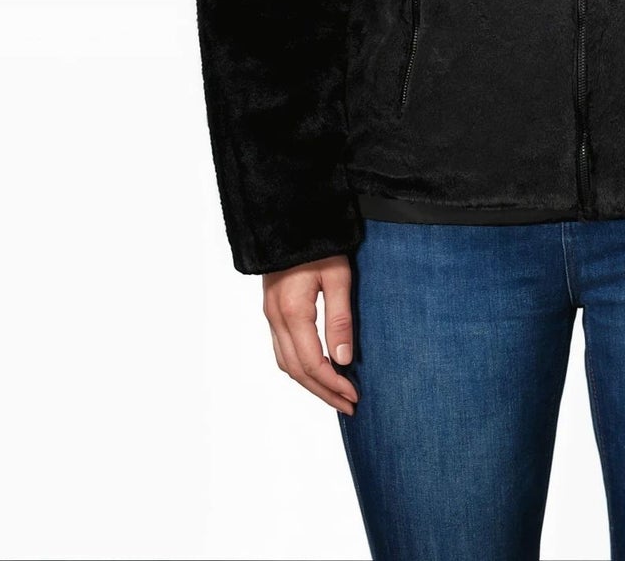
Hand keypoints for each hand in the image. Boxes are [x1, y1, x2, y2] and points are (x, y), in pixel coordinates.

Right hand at [262, 255, 358, 414]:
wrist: (289, 219)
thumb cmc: (319, 242)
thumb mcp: (338, 276)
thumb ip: (339, 319)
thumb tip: (343, 360)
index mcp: (292, 311)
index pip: (311, 363)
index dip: (332, 384)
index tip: (353, 396)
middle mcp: (276, 318)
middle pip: (296, 370)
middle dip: (322, 392)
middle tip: (348, 405)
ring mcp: (270, 315)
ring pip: (286, 363)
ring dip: (309, 383)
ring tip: (335, 394)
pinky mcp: (272, 310)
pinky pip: (281, 349)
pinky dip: (299, 367)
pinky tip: (316, 370)